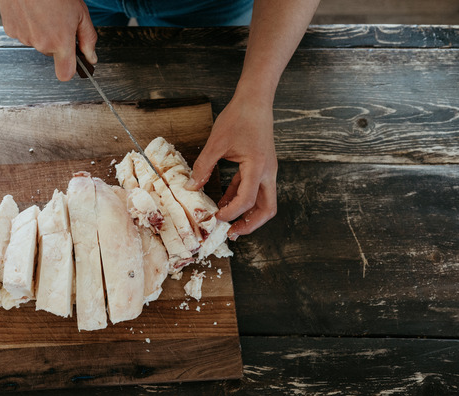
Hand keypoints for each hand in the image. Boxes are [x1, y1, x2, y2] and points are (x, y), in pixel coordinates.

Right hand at [0, 0, 97, 80]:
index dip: (70, 68)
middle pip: (51, 53)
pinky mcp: (11, 29)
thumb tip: (91, 57)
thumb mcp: (80, 13)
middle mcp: (41, 43)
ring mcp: (24, 37)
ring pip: (37, 42)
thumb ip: (87, 39)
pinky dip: (27, 25)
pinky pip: (23, 33)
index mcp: (60, 42)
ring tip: (44, 11)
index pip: (65, 74)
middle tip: (59, 20)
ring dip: (41, 32)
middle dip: (56, 41)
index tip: (72, 60)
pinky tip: (31, 11)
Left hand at [184, 93, 277, 239]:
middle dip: (251, 224)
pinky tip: (223, 202)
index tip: (215, 217)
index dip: (231, 213)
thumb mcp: (217, 142)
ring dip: (247, 214)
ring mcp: (266, 170)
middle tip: (232, 233)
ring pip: (263, 201)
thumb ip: (203, 166)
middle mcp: (267, 172)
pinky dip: (240, 198)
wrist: (255, 100)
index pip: (247, 200)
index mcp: (258, 167)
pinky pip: (253, 189)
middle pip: (267, 209)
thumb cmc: (239, 117)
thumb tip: (191, 187)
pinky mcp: (261, 166)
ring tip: (227, 222)